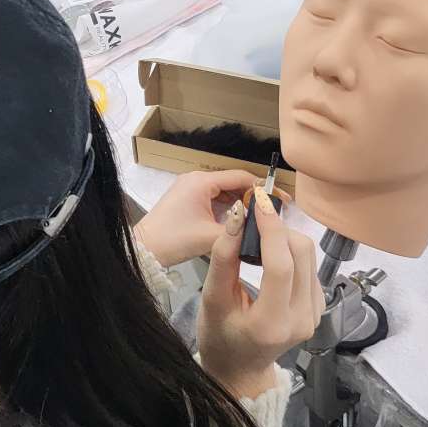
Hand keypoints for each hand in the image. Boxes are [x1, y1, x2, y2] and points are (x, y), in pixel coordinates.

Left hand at [134, 170, 271, 266]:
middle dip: (253, 196)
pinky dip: (228, 208)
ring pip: (225, 191)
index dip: (263, 188)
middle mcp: (196, 179)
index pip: (241, 177)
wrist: (145, 249)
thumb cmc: (174, 240)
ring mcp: (190, 188)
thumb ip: (239, 230)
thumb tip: (264, 227)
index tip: (282, 200)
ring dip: (241, 203)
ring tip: (261, 217)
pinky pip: (214, 198)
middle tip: (273, 212)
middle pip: (234, 182)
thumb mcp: (211, 236)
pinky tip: (241, 221)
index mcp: (202, 181)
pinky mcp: (187, 199)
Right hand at [197, 187, 324, 398]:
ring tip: (260, 237)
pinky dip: (292, 253)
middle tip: (253, 219)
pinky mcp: (319, 308)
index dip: (271, 228)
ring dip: (285, 238)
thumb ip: (224, 257)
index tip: (258, 201)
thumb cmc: (220, 337)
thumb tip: (237, 216)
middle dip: (277, 229)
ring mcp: (315, 315)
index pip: (281, 264)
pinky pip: (311, 267)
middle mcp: (301, 320)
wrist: (241, 368)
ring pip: (309, 256)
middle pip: (301, 254)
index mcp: (271, 323)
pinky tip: (272, 257)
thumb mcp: (212, 298)